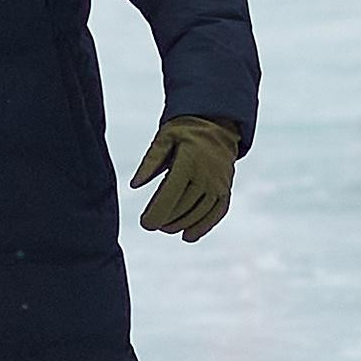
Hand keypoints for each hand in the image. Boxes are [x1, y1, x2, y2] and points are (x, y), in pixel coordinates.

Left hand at [131, 116, 238, 241]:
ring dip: (181, 224)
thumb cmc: (185, 131)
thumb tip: (134, 185)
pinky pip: (216, 213)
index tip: (145, 223)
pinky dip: (203, 227)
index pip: (172, 193)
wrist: (218, 124)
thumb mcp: (164, 138)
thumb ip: (149, 162)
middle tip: (151, 223)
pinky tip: (188, 236)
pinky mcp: (225, 189)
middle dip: (166, 219)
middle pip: (185, 206)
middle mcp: (207, 174)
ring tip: (166, 227)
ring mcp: (219, 183)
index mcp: (189, 160)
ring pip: (199, 212)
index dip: (158, 211)